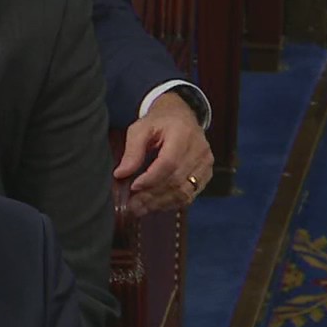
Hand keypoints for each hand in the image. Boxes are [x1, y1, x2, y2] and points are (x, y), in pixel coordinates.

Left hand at [112, 90, 213, 216]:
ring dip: (160, 203)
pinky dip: (171, 203)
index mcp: (183, 134)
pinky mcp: (206, 174)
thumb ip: (132, 151)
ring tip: (140, 209)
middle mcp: (199, 150)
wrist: (182, 117)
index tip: (133, 187)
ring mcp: (206, 163)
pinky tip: (155, 205)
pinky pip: (190, 195)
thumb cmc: (158, 122)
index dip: (151, 178)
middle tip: (132, 206)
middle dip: (152, 195)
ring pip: (184, 191)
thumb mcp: (140, 129)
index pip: (169, 162)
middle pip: (176, 180)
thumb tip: (120, 174)